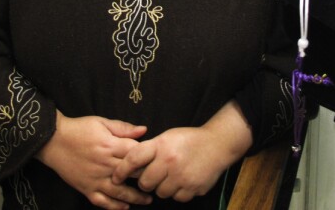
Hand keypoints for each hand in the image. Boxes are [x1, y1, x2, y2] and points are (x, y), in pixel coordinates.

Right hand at [35, 112, 152, 209]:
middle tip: (158, 181)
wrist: (53, 140)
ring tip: (148, 199)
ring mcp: (95, 179)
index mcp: (110, 146)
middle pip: (132, 175)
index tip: (157, 160)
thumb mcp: (101, 122)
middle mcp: (105, 165)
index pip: (136, 155)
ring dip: (136, 198)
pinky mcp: (86, 188)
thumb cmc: (78, 129)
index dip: (149, 158)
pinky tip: (124, 207)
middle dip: (147, 178)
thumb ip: (123, 128)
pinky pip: (102, 201)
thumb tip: (144, 130)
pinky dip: (114, 207)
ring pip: (120, 192)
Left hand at [111, 101, 252, 202]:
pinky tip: (183, 180)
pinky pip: (176, 198)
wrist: (218, 144)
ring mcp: (182, 177)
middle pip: (145, 182)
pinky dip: (177, 192)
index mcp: (161, 146)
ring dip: (162, 187)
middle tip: (154, 175)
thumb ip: (150, 149)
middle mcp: (170, 161)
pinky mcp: (193, 188)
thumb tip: (131, 164)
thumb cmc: (189, 140)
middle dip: (146, 181)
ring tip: (172, 176)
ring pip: (160, 193)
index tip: (115, 178)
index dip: (121, 170)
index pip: (133, 159)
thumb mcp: (167, 137)